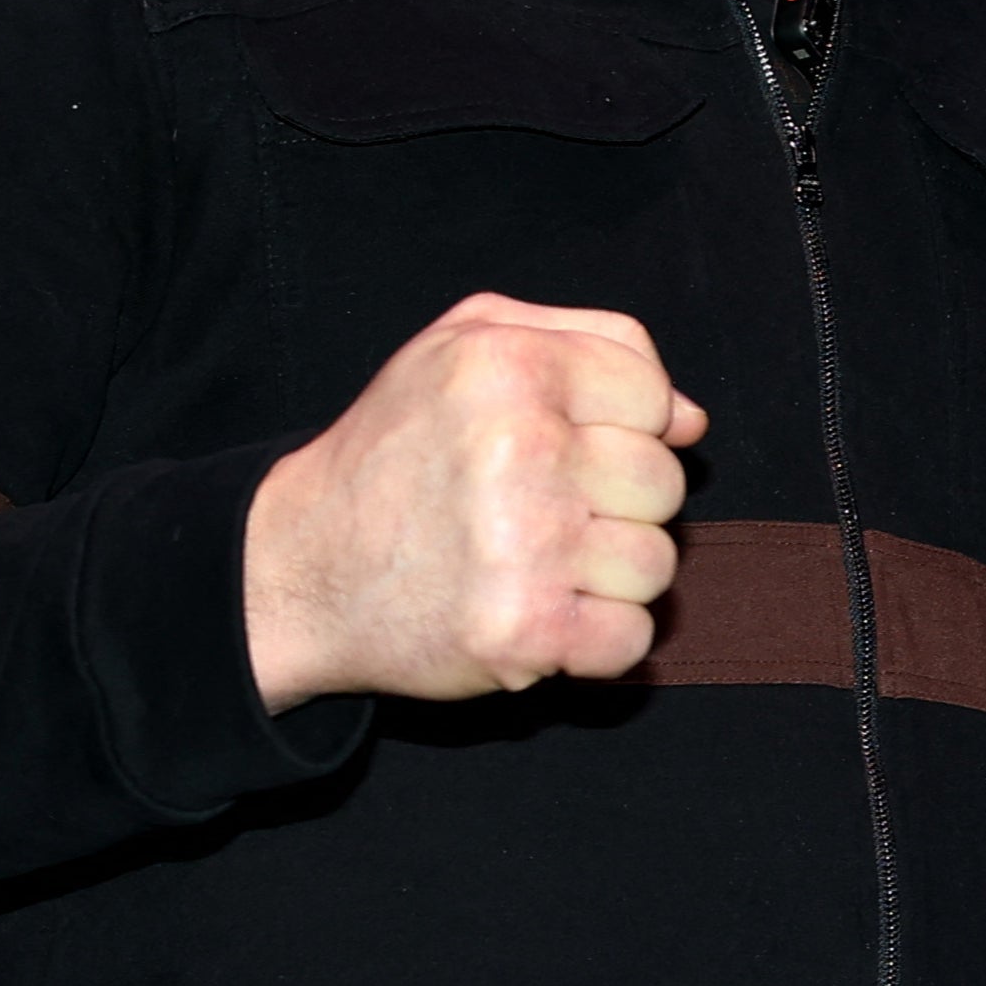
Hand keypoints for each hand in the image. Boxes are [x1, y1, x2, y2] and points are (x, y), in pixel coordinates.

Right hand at [242, 294, 709, 714]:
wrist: (297, 571)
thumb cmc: (395, 450)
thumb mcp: (465, 343)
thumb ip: (594, 343)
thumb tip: (688, 418)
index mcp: (509, 365)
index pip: (652, 395)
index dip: (622, 427)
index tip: (564, 448)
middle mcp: (518, 447)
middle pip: (663, 483)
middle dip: (615, 504)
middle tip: (536, 512)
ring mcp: (522, 544)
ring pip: (657, 564)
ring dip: (607, 575)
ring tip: (532, 563)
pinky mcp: (521, 628)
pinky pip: (632, 640)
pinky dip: (598, 642)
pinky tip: (544, 617)